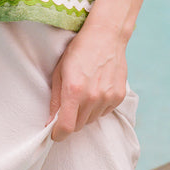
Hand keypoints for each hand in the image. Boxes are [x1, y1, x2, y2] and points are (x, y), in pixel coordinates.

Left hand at [48, 26, 127, 141]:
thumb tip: (50, 121)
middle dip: (70, 121)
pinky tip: (96, 90)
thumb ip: (55, 99)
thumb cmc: (79, 50)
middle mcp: (92, 97)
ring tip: (84, 92)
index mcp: (74, 91)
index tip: (55, 133)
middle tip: (68, 105)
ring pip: (92, 120)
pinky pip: (104, 112)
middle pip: (78, 126)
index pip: (66, 127)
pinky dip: (98, 107)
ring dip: (85, 113)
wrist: (106, 36)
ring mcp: (108, 97)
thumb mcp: (59, 71)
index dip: (58, 134)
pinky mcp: (119, 96)